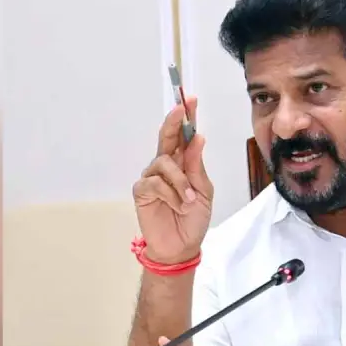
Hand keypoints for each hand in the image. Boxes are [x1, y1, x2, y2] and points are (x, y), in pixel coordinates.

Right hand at [132, 97, 213, 263]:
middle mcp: (166, 165)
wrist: (182, 245)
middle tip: (181, 108)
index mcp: (183, 163)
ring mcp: (152, 177)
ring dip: (181, 181)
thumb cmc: (193, 218)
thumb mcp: (204, 190)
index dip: (185, 118)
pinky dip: (170, 193)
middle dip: (173, 121)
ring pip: (164, 163)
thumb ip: (197, 166)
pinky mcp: (142, 191)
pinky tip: (178, 205)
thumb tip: (198, 138)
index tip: (190, 100)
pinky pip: (155, 183)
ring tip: (189, 199)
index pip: (183, 136)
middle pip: (166, 138)